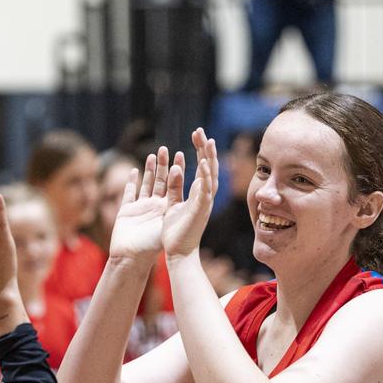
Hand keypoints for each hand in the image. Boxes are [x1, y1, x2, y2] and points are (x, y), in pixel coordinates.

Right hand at [109, 147, 185, 261]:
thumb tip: (188, 177)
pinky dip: (131, 182)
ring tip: (153, 155)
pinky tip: (133, 171)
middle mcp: (155, 207)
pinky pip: (129, 193)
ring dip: (149, 170)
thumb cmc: (152, 245)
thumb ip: (178, 198)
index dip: (178, 169)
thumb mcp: (169, 219)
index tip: (181, 153)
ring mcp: (140, 209)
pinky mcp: (126, 212)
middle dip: (163, 165)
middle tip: (165, 148)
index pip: (175, 185)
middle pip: (161, 182)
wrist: (131, 259)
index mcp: (168, 210)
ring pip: (146, 184)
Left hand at [161, 128, 217, 258]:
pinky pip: (204, 191)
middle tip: (199, 130)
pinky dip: (205, 177)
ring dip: (208, 158)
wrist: (179, 252)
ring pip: (210, 176)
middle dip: (204, 148)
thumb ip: (174, 188)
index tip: (196, 134)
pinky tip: (202, 163)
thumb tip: (174, 169)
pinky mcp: (200, 210)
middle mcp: (205, 196)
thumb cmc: (176, 231)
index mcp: (198, 194)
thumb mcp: (172, 204)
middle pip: (208, 167)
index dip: (200, 150)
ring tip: (206, 141)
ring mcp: (204, 202)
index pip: (202, 167)